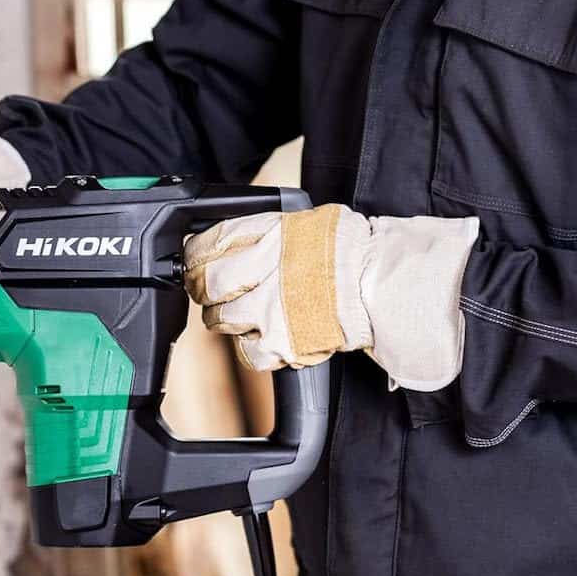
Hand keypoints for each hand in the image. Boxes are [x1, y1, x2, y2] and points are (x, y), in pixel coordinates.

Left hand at [183, 203, 478, 390]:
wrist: (382, 281)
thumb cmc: (345, 249)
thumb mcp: (295, 222)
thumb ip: (255, 232)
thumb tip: (216, 240)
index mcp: (263, 237)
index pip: (203, 248)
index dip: (193, 259)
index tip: (195, 265)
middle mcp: (262, 272)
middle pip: (204, 287)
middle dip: (205, 292)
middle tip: (218, 293)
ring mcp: (270, 311)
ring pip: (220, 321)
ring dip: (228, 319)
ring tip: (250, 313)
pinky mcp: (283, 344)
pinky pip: (248, 353)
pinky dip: (253, 348)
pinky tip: (269, 335)